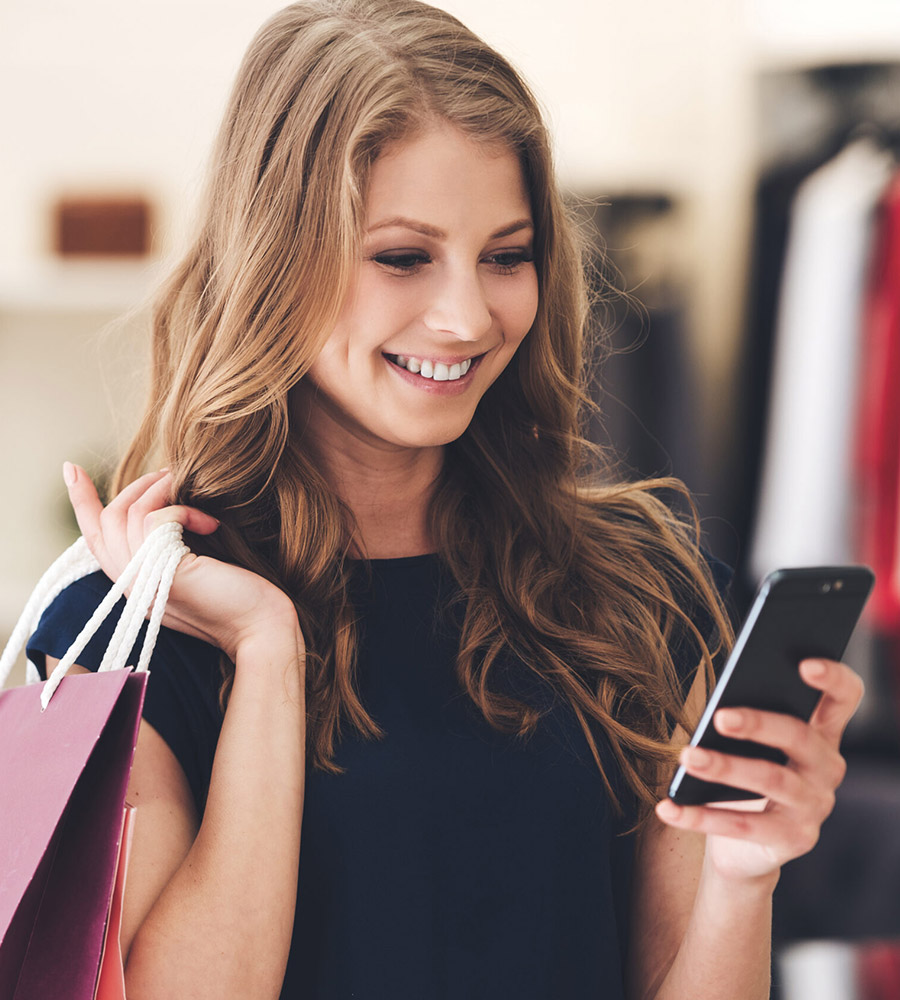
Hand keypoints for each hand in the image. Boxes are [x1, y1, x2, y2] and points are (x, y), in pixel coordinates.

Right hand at [64, 463, 299, 661]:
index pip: (94, 541)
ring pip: (127, 516)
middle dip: (135, 488)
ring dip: (159, 490)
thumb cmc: (243, 595)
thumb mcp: (197, 569)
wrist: (265, 628)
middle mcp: (132, 588)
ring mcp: (145, 583)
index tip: (71, 469)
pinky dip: (182, 510)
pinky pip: (155, 521)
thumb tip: (166, 505)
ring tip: (188, 486)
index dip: (81, 503)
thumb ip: (170, 549)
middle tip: (169, 474)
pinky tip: (210, 523)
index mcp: (135, 587)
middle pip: (105, 523)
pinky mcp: (166, 575)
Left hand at [654, 658, 863, 883]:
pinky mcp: (794, 839)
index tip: (803, 664)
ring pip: (770, 778)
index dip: (832, 678)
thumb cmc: (746, 775)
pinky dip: (700, 816)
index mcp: (821, 731)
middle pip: (798, 735)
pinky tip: (668, 807)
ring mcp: (814, 805)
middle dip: (758, 723)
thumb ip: (747, 717)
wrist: (746, 846)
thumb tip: (718, 705)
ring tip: (686, 757)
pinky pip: (743, 825)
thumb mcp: (751, 745)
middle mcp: (826, 767)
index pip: (844, 696)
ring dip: (724, 766)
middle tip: (719, 717)